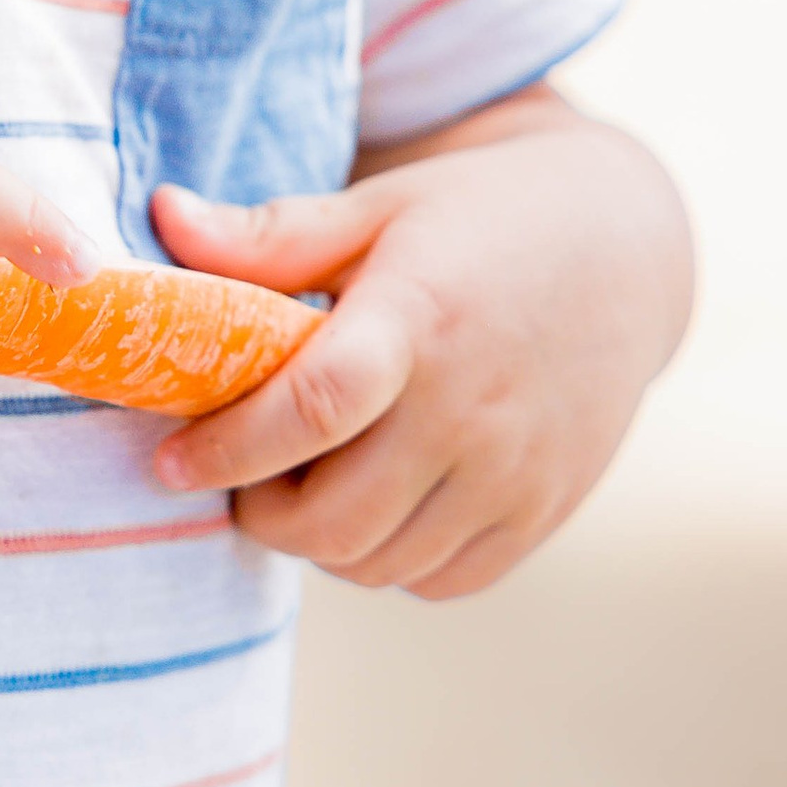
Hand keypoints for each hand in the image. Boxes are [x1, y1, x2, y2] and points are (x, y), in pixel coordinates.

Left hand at [147, 92, 691, 598]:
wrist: (626, 246)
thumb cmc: (477, 218)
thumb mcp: (378, 207)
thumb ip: (270, 233)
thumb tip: (160, 215)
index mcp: (420, 319)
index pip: (315, 407)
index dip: (229, 449)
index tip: (172, 461)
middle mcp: (474, 406)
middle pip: (334, 518)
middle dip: (259, 511)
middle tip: (239, 474)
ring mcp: (517, 469)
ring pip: (378, 562)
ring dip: (320, 540)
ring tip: (304, 482)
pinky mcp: (546, 508)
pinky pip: (441, 580)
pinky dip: (390, 560)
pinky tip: (377, 501)